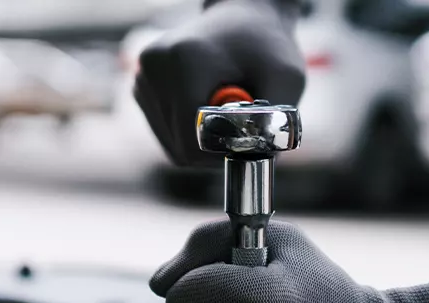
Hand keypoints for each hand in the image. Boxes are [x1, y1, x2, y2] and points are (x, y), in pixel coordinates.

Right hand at [133, 0, 306, 166]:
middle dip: (215, 145)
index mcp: (185, 62)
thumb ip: (276, 120)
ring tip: (224, 108)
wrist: (243, 18)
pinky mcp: (141, 85)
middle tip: (241, 121)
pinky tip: (207, 106)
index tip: (247, 135)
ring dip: (202, 139)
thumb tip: (257, 159)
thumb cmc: (267, 47)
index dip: (223, 151)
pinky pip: (166, 132)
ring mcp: (143, 77)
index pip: (191, 141)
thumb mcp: (286, 78)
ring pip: (171, 144)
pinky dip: (190, 131)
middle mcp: (154, 68)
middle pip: (180, 147)